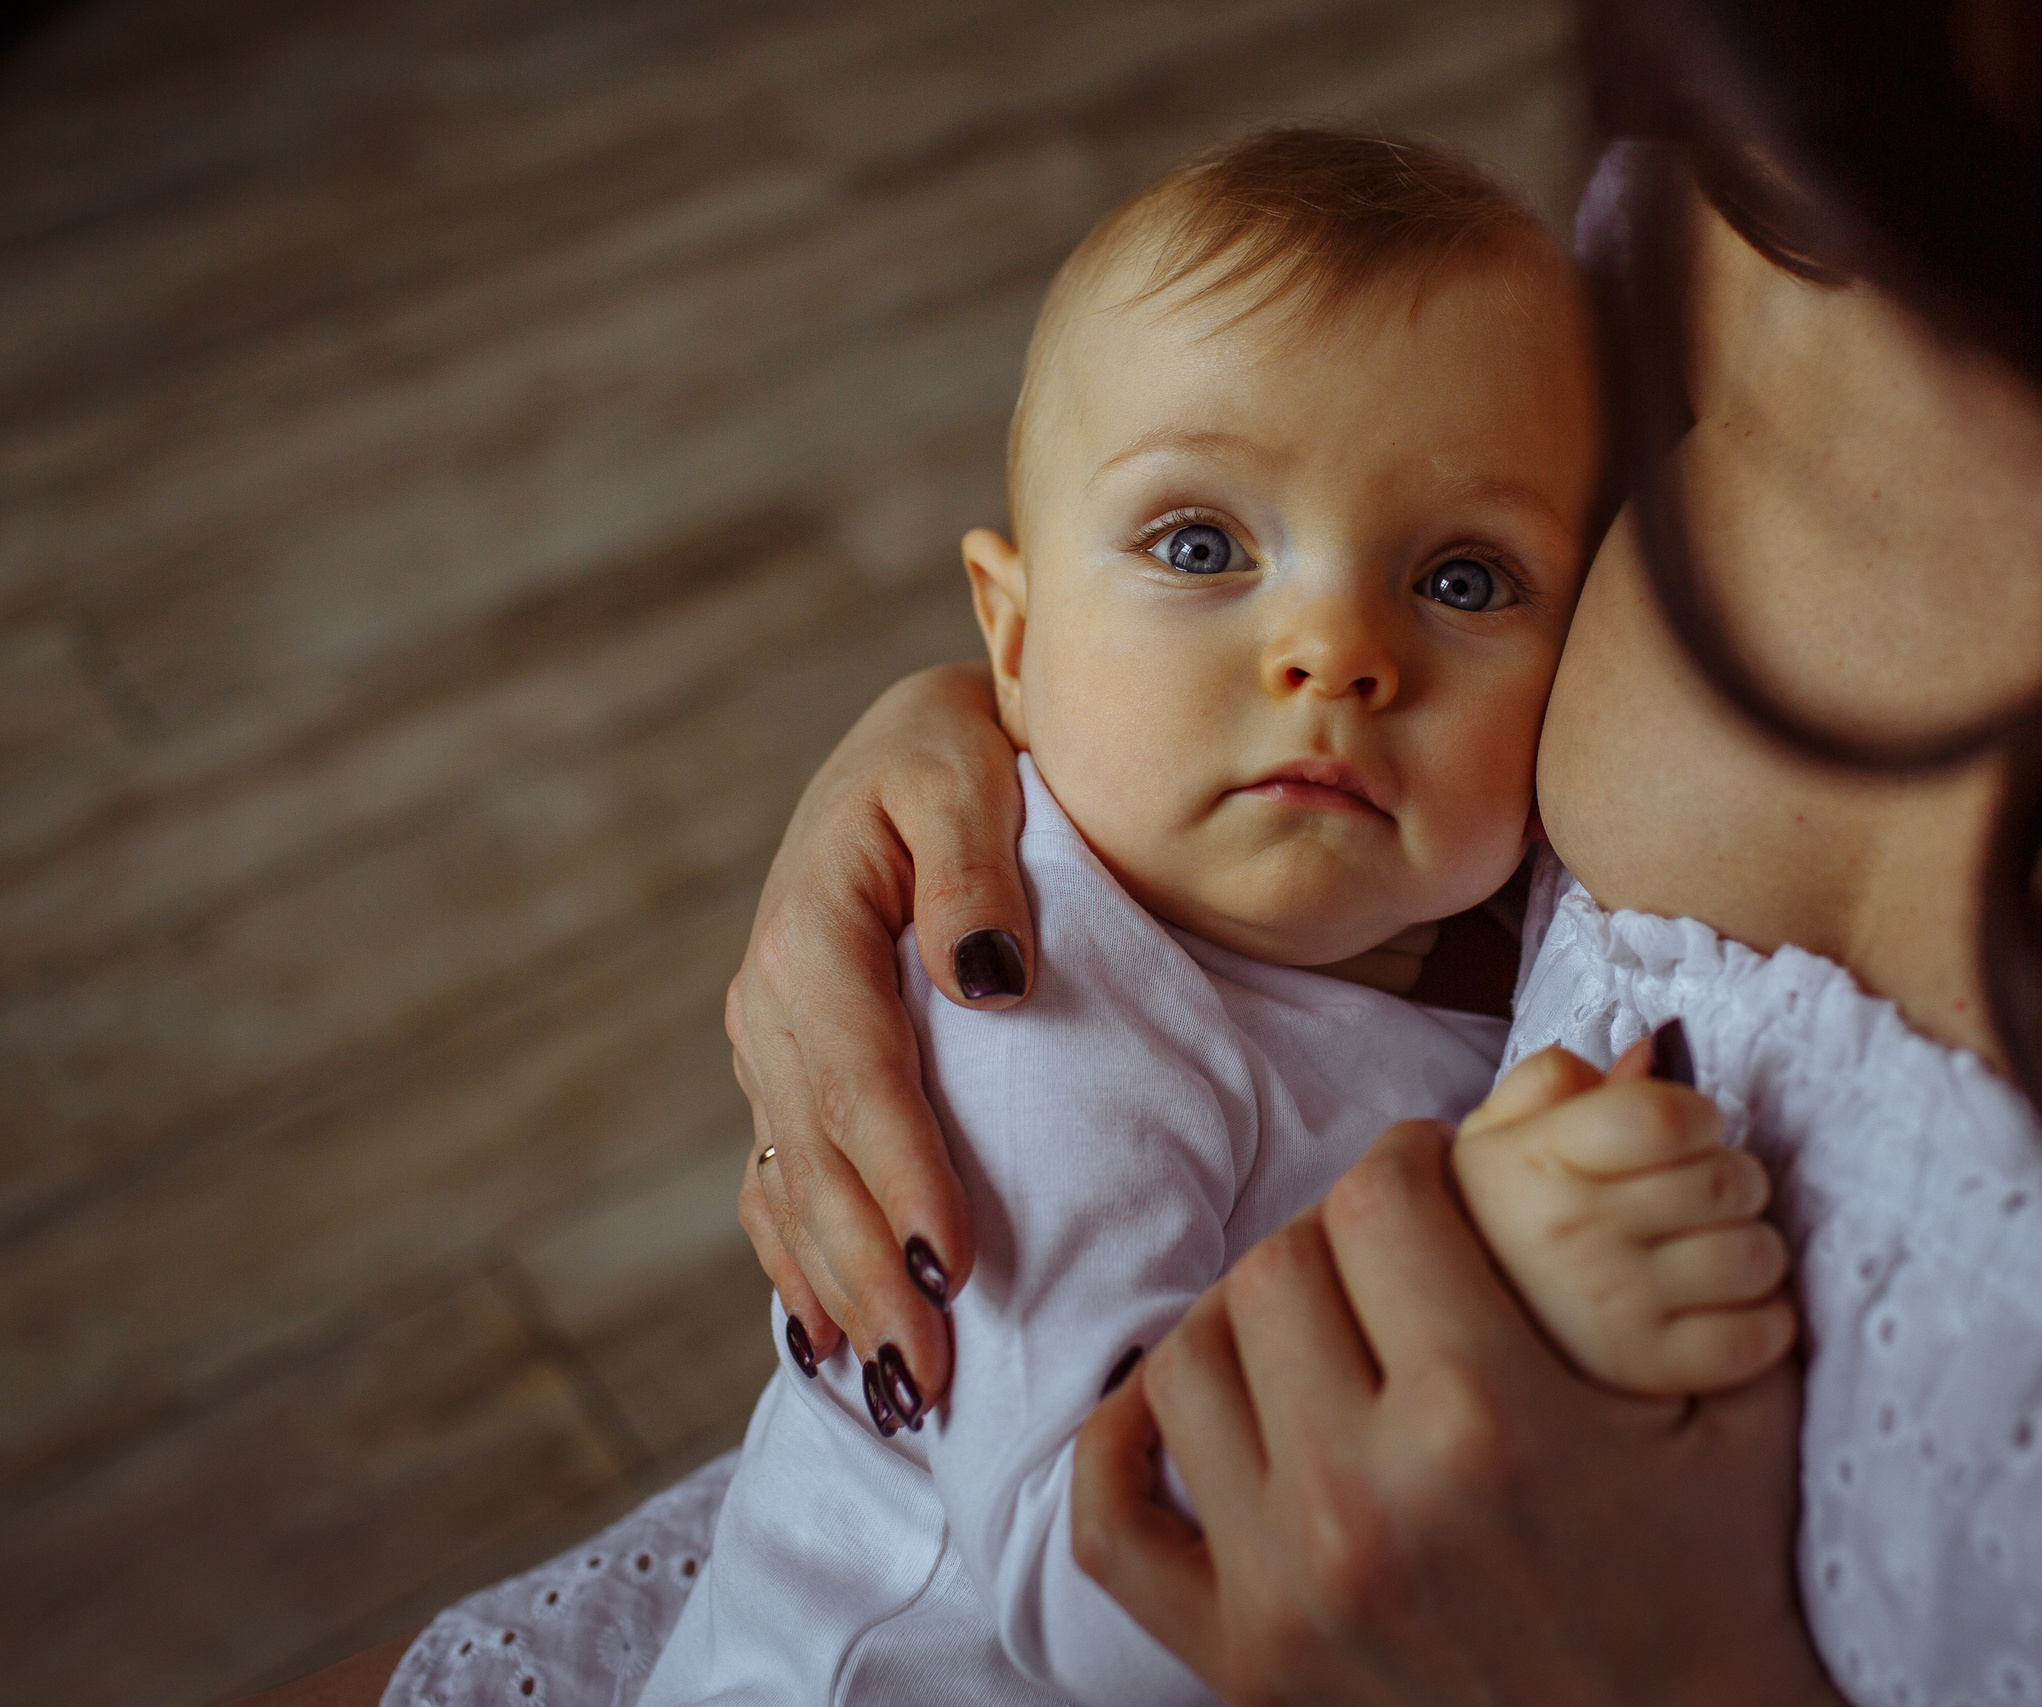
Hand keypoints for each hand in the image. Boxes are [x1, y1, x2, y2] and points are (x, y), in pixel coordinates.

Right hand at [730, 661, 1028, 1402]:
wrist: (922, 738)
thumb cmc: (960, 748)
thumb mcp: (965, 770)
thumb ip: (972, 870)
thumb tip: (988, 980)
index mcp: (809, 932)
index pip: (858, 1078)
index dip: (902, 1176)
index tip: (953, 1265)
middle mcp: (771, 1001)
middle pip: (820, 1161)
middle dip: (874, 1275)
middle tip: (936, 1377)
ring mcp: (771, 1045)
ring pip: (796, 1188)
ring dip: (842, 1292)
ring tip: (902, 1392)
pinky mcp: (788, 1069)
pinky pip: (780, 1180)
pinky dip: (802, 1263)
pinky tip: (832, 1338)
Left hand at [1072, 1109, 1841, 1706]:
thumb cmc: (1721, 1586)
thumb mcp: (1740, 1408)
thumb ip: (1695, 1232)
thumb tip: (1650, 1043)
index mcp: (1489, 1418)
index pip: (1380, 1202)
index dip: (1409, 1159)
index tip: (1437, 1173)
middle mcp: (1366, 1498)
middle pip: (1277, 1266)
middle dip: (1334, 1230)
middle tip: (1385, 1245)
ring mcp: (1288, 1590)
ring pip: (1186, 1365)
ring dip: (1242, 1320)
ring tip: (1312, 1321)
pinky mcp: (1243, 1664)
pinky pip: (1114, 1527)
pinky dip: (1124, 1451)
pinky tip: (1181, 1406)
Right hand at [1452, 1041, 1795, 1395]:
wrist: (1450, 1335)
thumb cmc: (1496, 1221)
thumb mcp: (1495, 1133)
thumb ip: (1559, 1079)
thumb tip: (1653, 1052)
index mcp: (1535, 1157)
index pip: (1666, 1117)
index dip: (1700, 1117)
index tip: (1690, 1132)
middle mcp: (1571, 1232)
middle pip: (1728, 1182)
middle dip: (1735, 1179)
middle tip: (1704, 1196)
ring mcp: (1612, 1309)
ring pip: (1755, 1256)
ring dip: (1752, 1247)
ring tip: (1714, 1251)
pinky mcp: (1650, 1374)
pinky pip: (1758, 1337)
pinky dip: (1765, 1320)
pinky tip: (1727, 1308)